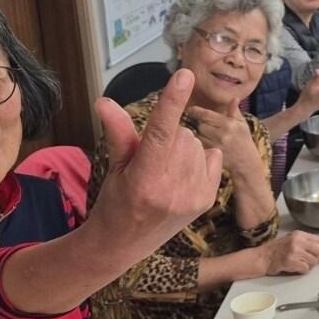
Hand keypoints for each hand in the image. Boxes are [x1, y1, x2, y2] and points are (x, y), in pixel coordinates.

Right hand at [92, 70, 223, 254]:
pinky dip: (201, 158)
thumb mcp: (114, 167)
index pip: (160, 132)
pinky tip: (184, 174)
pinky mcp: (206, 200)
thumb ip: (118, 132)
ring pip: (198, 144)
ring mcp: (192, 196)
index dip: (172, 101)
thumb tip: (104, 101)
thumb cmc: (116, 201)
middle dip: (169, 136)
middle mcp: (171, 188)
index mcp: (143, 178)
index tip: (184, 75)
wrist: (126, 243)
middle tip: (152, 157)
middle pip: (182, 134)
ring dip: (184, 148)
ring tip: (166, 170)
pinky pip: (213, 157)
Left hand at [187, 101, 260, 180]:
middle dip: (202, 124)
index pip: (207, 115)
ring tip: (209, 135)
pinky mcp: (213, 154)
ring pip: (199, 135)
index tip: (191, 109)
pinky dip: (201, 143)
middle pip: (201, 125)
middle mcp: (222, 134)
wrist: (246, 162)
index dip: (196, 111)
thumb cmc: (243, 139)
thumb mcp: (242, 123)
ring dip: (201, 134)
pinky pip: (200, 145)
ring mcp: (217, 145)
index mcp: (229, 124)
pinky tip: (207, 143)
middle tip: (207, 126)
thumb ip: (234, 111)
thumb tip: (234, 98)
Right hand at [259, 231, 318, 274]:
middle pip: (318, 250)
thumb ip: (305, 242)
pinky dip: (302, 270)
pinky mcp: (290, 261)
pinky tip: (294, 268)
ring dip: (308, 265)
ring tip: (298, 264)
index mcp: (298, 234)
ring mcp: (293, 251)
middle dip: (317, 258)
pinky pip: (305, 268)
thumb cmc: (275, 250)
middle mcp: (297, 240)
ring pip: (313, 261)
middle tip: (311, 262)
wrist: (261, 258)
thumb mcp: (291, 240)